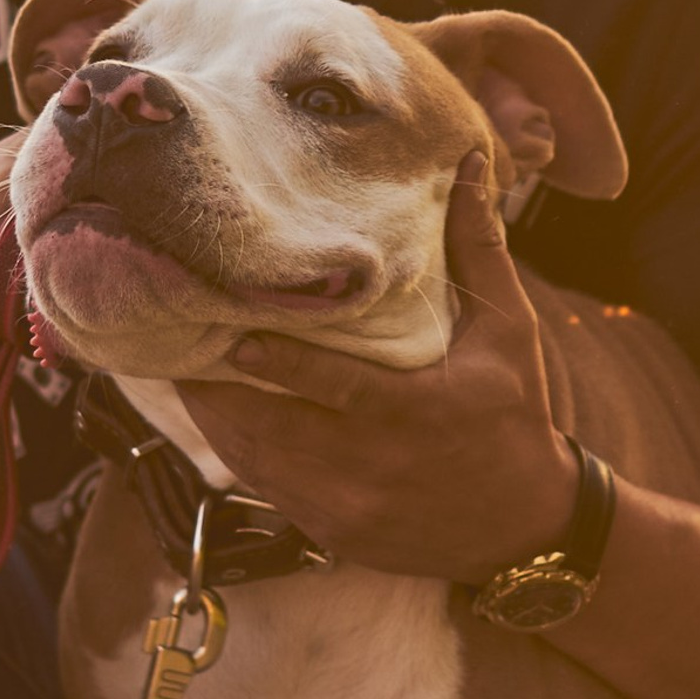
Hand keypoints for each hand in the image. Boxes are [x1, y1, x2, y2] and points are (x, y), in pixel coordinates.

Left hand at [178, 152, 583, 580]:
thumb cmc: (515, 418)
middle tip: (174, 337)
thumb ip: (479, 252)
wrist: (524, 529)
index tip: (231, 338)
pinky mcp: (331, 533)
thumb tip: (469, 165)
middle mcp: (375, 467)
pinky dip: (236, 450)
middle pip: (274, 429)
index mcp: (418, 414)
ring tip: (176, 368)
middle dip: (218, 387)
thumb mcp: (510, 334)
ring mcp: (347, 508)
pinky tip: (214, 416)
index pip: (337, 389)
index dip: (279, 366)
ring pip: (258, 461)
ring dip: (215, 416)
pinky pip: (265, 489)